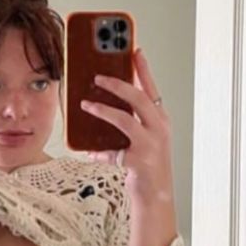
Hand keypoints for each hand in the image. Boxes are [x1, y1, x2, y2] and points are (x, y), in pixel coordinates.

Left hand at [80, 48, 173, 200]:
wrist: (157, 194)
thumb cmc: (147, 162)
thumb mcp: (144, 135)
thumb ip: (130, 118)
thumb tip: (104, 100)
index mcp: (160, 119)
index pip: (151, 88)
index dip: (143, 69)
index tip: (134, 50)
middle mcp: (159, 129)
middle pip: (139, 99)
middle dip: (118, 85)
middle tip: (98, 76)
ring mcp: (150, 145)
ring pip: (125, 120)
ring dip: (103, 110)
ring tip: (86, 104)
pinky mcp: (139, 162)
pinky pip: (112, 152)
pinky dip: (98, 151)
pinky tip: (88, 150)